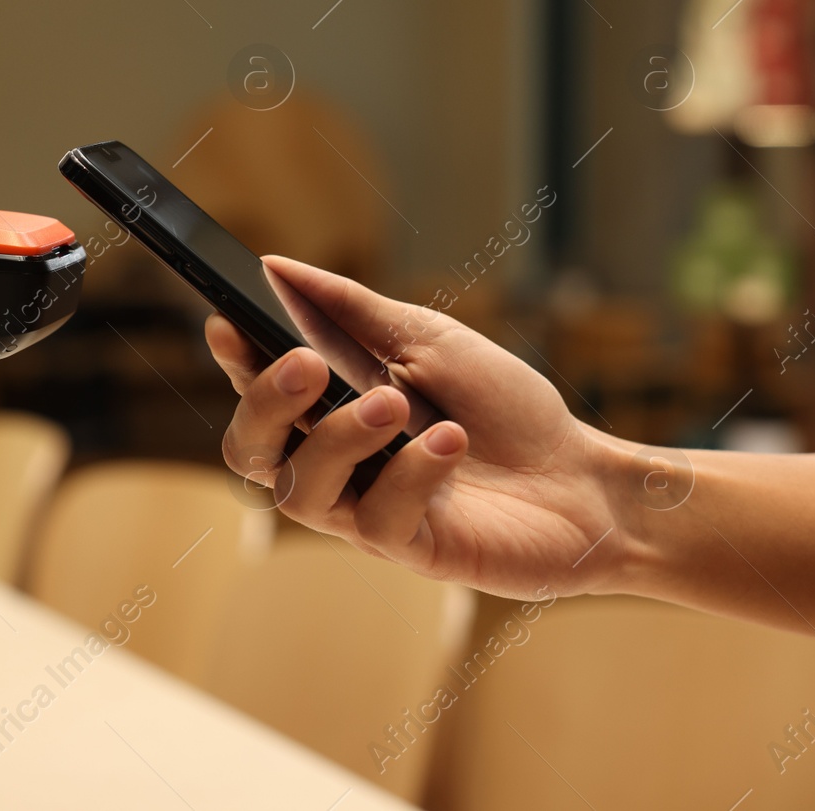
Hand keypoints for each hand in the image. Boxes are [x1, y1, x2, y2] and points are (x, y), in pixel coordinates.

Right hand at [207, 255, 630, 599]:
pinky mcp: (409, 548)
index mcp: (329, 407)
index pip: (255, 389)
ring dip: (340, 437)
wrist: (586, 477)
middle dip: (264, 405)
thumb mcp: (428, 339)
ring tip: (394, 404)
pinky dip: (409, 472)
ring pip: (300, 491)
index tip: (228, 323)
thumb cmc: (504, 409)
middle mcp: (333, 463)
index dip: (233, 361)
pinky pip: (376, 518)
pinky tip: (448, 442)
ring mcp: (364, 510)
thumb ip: (350, 309)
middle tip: (305, 364)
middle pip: (250, 452)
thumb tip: (277, 267)